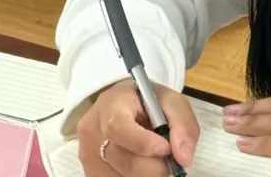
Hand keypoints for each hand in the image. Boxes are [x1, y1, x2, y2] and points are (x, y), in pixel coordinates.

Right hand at [77, 79, 199, 176]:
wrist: (122, 106)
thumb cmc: (147, 102)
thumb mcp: (170, 101)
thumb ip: (182, 124)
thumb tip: (183, 158)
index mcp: (111, 104)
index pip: (119, 128)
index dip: (144, 143)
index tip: (166, 148)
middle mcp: (93, 129)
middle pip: (124, 160)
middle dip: (154, 166)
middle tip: (168, 160)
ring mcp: (87, 153)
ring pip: (121, 176)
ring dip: (146, 175)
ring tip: (153, 159)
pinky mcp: (90, 171)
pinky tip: (141, 166)